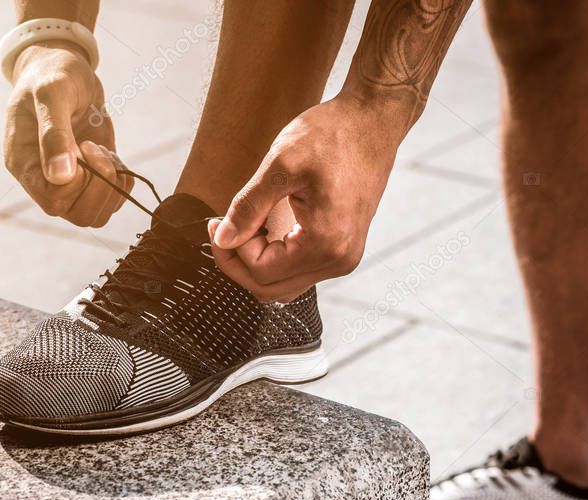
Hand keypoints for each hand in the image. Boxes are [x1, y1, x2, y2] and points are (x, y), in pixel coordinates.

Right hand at [3, 40, 132, 226]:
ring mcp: (71, 183)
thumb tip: (60, 177)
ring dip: (113, 186)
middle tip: (97, 149)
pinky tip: (113, 156)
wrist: (64, 70)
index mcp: (25, 165)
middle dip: (101, 186)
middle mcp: (45, 180)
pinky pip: (112, 201)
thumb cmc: (51, 76)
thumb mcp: (51, 95)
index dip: (79, 183)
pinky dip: (123, 182)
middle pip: (79, 215)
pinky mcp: (93, 177)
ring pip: (98, 214)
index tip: (84, 146)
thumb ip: (54, 134)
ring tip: (104, 152)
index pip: (53, 201)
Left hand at [208, 95, 402, 301]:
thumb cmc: (331, 135)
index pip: (262, 271)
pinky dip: (276, 259)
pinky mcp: (343, 249)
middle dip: (238, 263)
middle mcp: (339, 259)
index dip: (231, 250)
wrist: (372, 122)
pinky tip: (264, 231)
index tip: (215, 221)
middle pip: (272, 288)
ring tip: (242, 229)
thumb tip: (222, 239)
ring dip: (256, 264)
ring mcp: (344, 258)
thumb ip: (247, 207)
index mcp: (326, 242)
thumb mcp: (280, 165)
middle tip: (220, 229)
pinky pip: (300, 271)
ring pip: (285, 285)